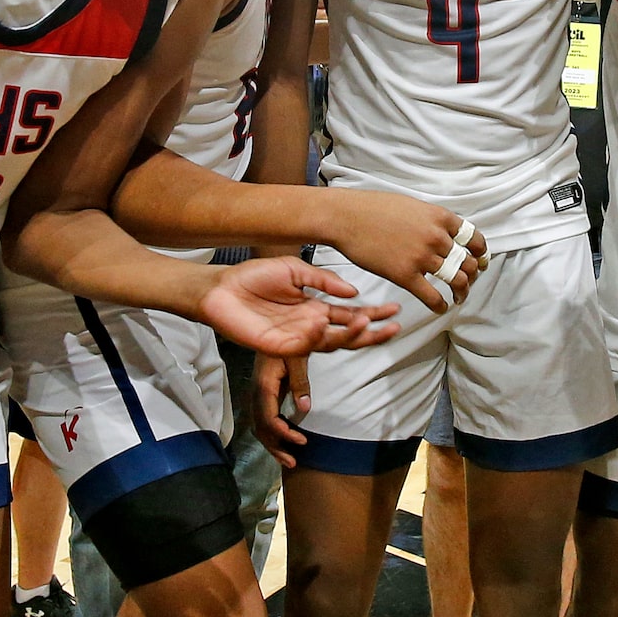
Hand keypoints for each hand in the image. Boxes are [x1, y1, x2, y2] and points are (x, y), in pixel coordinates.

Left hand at [198, 256, 398, 356]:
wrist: (222, 288)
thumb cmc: (254, 277)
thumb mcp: (294, 270)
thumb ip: (323, 280)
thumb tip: (353, 291)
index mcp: (316, 308)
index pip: (352, 315)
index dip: (374, 313)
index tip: (396, 310)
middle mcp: (311, 325)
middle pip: (349, 336)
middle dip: (373, 333)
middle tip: (394, 327)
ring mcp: (297, 338)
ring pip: (332, 344)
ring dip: (351, 335)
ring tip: (366, 322)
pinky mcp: (280, 347)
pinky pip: (305, 346)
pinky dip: (317, 337)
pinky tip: (324, 323)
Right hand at [250, 352, 309, 468]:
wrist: (272, 330)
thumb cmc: (286, 341)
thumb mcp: (296, 357)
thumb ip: (300, 381)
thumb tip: (305, 409)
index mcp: (263, 385)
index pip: (268, 417)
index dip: (283, 433)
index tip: (302, 441)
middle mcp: (257, 393)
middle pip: (261, 428)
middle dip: (277, 447)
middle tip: (295, 461)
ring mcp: (257, 395)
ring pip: (259, 428)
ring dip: (273, 446)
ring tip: (291, 461)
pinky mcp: (262, 396)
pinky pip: (263, 422)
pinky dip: (271, 437)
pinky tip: (284, 444)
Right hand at [324, 192, 483, 312]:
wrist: (346, 217)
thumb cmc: (373, 208)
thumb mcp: (411, 205)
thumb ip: (430, 219)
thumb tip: (442, 232)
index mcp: (439, 217)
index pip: (473, 237)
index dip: (481, 251)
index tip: (481, 259)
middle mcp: (436, 237)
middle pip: (468, 261)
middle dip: (473, 274)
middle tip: (469, 280)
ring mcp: (422, 257)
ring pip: (456, 280)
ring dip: (462, 291)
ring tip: (460, 297)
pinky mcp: (405, 275)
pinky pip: (432, 297)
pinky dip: (440, 305)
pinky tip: (441, 308)